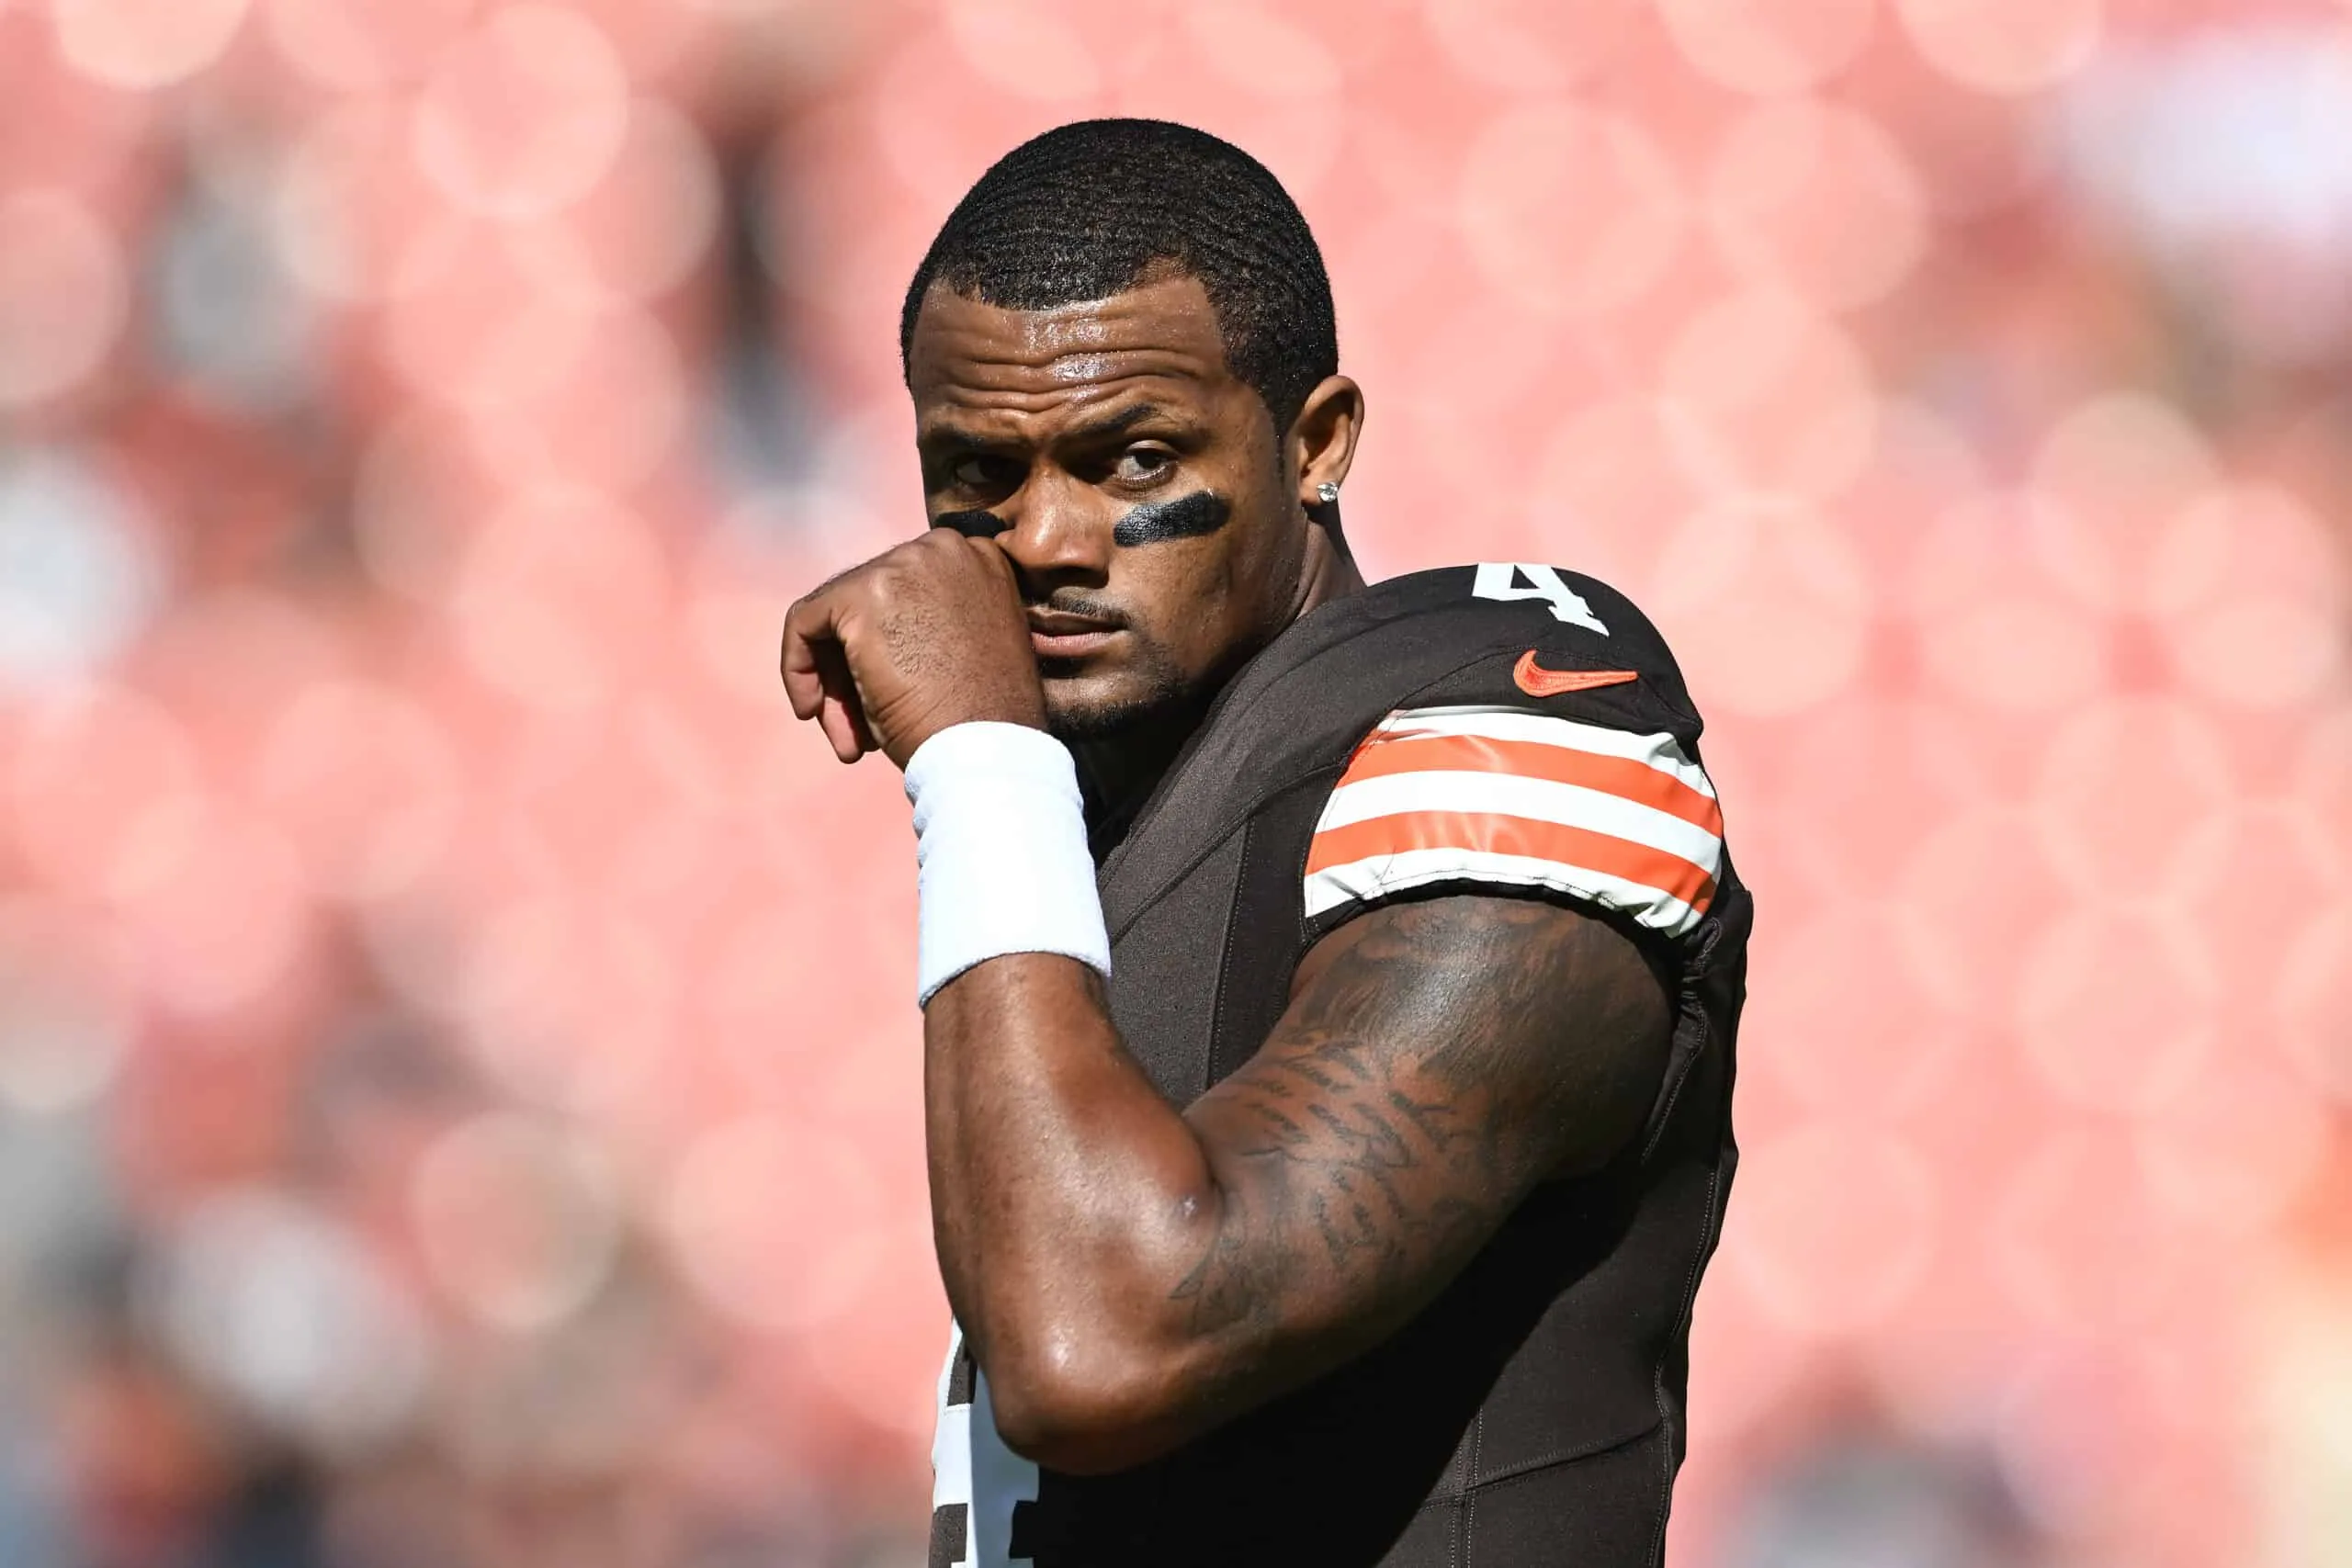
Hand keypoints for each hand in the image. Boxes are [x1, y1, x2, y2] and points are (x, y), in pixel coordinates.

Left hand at [780, 530, 1045, 766]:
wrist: (987, 751)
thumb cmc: (984, 722)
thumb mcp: (966, 652)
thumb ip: (927, 623)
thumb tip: (865, 633)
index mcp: (976, 559)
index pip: (904, 593)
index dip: (886, 649)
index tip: (887, 697)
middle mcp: (942, 549)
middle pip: (866, 602)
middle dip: (853, 670)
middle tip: (860, 731)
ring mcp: (904, 567)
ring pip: (834, 616)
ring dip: (833, 682)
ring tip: (849, 739)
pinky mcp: (864, 594)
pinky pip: (804, 622)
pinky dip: (798, 667)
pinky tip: (812, 710)